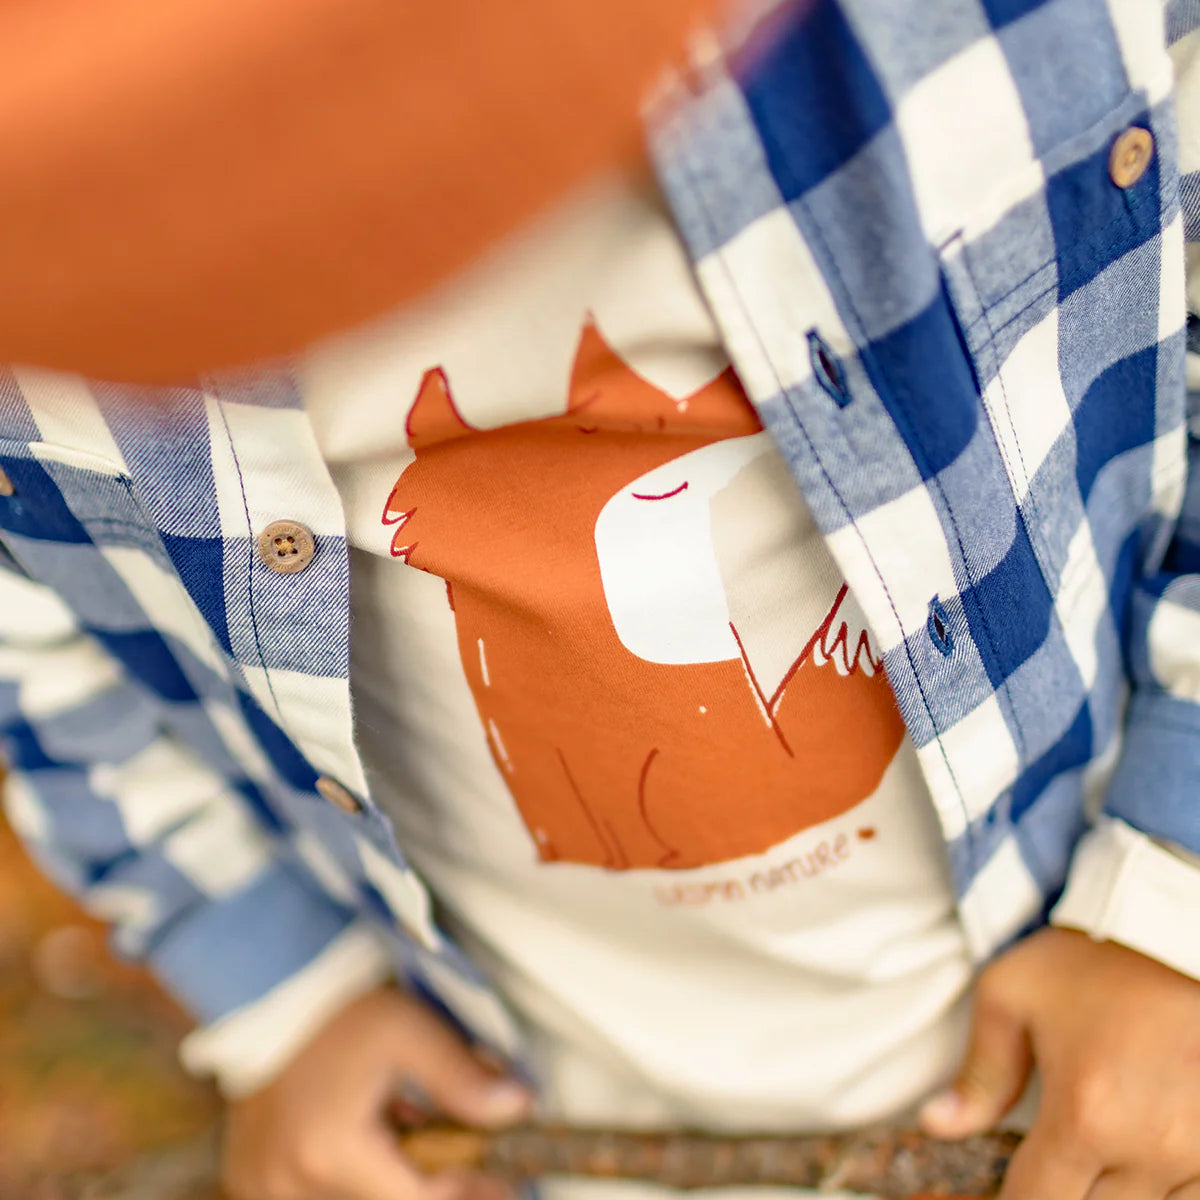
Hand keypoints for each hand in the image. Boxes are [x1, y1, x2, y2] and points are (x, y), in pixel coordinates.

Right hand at [220, 985, 531, 1199]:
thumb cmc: (342, 1011)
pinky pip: (315, 1193)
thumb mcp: (411, 1033)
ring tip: (398, 1125)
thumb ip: (462, 1078)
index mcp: (331, 1152)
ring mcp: (265, 1185)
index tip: (500, 1184)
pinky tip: (356, 1135)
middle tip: (460, 1155)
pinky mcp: (253, 1179)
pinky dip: (347, 1175)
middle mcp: (291, 1182)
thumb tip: (519, 1107)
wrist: (271, 994)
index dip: (466, 1192)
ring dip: (386, 1178)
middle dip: (427, 1181)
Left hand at [920, 927, 1199, 1199]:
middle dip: (1059, 1190)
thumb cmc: (1089, 960)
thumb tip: (935, 1124)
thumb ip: (978, 1072)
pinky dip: (1155, 1185)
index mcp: (1086, 1117)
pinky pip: (1187, 1197)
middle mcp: (1147, 1150)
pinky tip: (1132, 1150)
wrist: (1171, 932)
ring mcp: (1195, 1153)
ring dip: (1110, 1190)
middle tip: (1045, 1158)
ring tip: (1090, 1145)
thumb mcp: (1010, 997)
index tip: (1006, 1185)